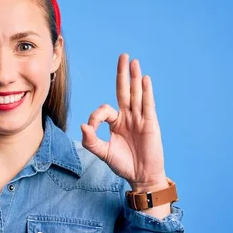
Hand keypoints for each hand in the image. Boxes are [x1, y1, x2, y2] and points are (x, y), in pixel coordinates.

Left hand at [81, 54, 167, 192]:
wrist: (141, 176)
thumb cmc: (122, 165)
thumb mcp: (103, 153)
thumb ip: (90, 141)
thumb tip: (82, 125)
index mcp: (115, 122)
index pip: (104, 109)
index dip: (95, 116)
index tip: (90, 128)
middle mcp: (128, 117)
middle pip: (124, 91)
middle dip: (122, 74)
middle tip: (123, 56)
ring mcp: (139, 118)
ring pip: (136, 94)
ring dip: (135, 78)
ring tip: (134, 62)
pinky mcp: (150, 123)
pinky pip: (147, 104)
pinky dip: (146, 92)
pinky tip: (144, 79)